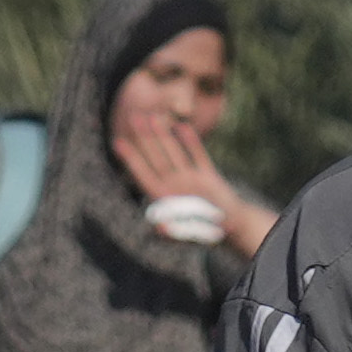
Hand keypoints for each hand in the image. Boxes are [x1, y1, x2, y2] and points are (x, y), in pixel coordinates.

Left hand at [106, 82, 269, 259]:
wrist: (232, 232)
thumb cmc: (206, 235)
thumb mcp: (187, 236)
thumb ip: (172, 233)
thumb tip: (158, 227)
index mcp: (165, 199)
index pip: (144, 175)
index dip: (131, 159)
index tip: (118, 141)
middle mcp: (175, 186)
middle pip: (156, 158)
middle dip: (145, 138)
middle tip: (133, 116)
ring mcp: (191, 179)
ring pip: (174, 153)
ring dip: (163, 135)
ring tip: (153, 116)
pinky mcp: (208, 176)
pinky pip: (198, 156)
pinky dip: (191, 142)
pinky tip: (182, 126)